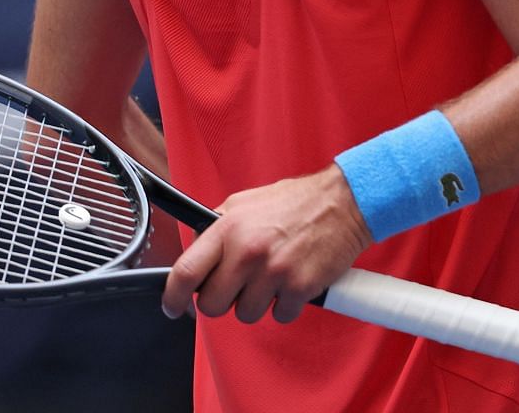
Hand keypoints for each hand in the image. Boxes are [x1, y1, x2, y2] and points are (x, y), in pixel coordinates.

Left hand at [162, 165, 371, 324]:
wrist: (345, 202)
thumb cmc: (296, 202)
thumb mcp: (245, 202)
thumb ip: (215, 228)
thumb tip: (194, 254)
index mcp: (229, 228)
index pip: (186, 273)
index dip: (173, 298)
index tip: (173, 307)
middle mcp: (248, 251)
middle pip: (212, 304)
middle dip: (222, 300)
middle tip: (238, 285)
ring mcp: (274, 272)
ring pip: (245, 313)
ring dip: (256, 302)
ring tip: (271, 278)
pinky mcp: (299, 287)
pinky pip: (279, 315)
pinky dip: (285, 305)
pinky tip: (292, 282)